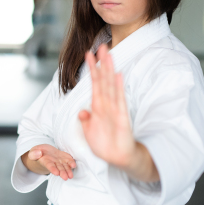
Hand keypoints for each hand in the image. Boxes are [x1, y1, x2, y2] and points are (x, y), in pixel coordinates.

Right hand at [22, 144, 76, 180]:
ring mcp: (59, 161)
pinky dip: (71, 163)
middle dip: (62, 173)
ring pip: (64, 166)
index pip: (49, 166)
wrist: (44, 152)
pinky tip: (73, 165)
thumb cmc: (38, 153)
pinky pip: (68, 160)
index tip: (56, 173)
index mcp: (45, 161)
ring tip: (71, 176)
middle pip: (58, 168)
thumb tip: (39, 153)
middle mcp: (53, 163)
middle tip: (65, 177)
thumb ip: (34, 153)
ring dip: (68, 171)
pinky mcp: (64, 157)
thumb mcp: (33, 152)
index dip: (53, 169)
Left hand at [78, 44, 136, 168]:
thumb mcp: (89, 132)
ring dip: (109, 70)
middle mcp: (106, 104)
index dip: (92, 69)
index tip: (88, 54)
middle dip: (102, 63)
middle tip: (102, 46)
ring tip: (108, 55)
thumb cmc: (105, 144)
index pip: (95, 83)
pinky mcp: (121, 117)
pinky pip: (119, 100)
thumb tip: (81, 112)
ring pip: (111, 85)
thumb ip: (86, 121)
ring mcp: (114, 109)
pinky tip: (118, 75)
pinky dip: (118, 88)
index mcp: (97, 106)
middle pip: (104, 79)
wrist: (118, 158)